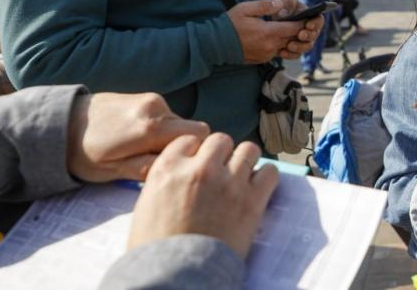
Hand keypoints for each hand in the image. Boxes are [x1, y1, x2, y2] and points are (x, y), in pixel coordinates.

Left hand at [67, 92, 209, 182]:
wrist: (59, 123)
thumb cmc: (84, 153)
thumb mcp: (114, 170)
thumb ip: (148, 168)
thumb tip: (179, 167)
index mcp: (151, 127)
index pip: (199, 136)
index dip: (193, 152)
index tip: (177, 165)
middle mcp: (157, 107)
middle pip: (192, 128)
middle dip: (180, 145)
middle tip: (157, 161)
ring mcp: (152, 98)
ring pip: (179, 122)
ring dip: (169, 137)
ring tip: (142, 150)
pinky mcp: (145, 96)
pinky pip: (167, 115)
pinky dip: (160, 128)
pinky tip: (137, 138)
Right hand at [128, 133, 278, 258]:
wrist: (176, 277)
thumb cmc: (156, 249)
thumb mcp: (146, 206)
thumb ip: (167, 181)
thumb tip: (182, 173)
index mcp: (168, 168)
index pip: (189, 140)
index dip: (196, 152)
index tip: (199, 163)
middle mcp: (200, 168)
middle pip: (221, 140)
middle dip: (222, 154)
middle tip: (221, 172)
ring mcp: (229, 181)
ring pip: (248, 149)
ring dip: (245, 161)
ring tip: (241, 178)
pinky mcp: (252, 199)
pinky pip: (270, 172)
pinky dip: (266, 178)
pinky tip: (257, 189)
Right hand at [227, 0, 318, 62]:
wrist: (215, 45)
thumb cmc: (229, 24)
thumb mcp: (246, 9)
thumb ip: (265, 5)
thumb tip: (281, 3)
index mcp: (269, 32)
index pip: (294, 28)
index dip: (304, 22)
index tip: (309, 16)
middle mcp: (271, 46)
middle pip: (294, 39)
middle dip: (300, 31)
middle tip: (305, 22)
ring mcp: (267, 54)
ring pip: (287, 47)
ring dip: (291, 39)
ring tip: (292, 30)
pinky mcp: (263, 59)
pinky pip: (278, 52)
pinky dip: (281, 45)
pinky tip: (278, 37)